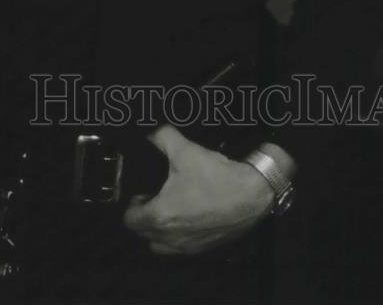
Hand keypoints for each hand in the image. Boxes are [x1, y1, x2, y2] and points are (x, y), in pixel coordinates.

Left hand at [123, 125, 274, 255]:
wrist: (252, 194)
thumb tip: (151, 132)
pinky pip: (182, 249)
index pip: (130, 221)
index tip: (141, 194)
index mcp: (160, 216)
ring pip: (162, 247)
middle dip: (144, 218)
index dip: (131, 206)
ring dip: (159, 232)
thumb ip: (161, 137)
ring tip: (169, 210)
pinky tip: (190, 217)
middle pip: (144, 235)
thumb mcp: (184, 150)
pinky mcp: (206, 248)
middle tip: (153, 199)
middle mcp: (172, 237)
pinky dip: (179, 237)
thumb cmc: (215, 176)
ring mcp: (189, 246)